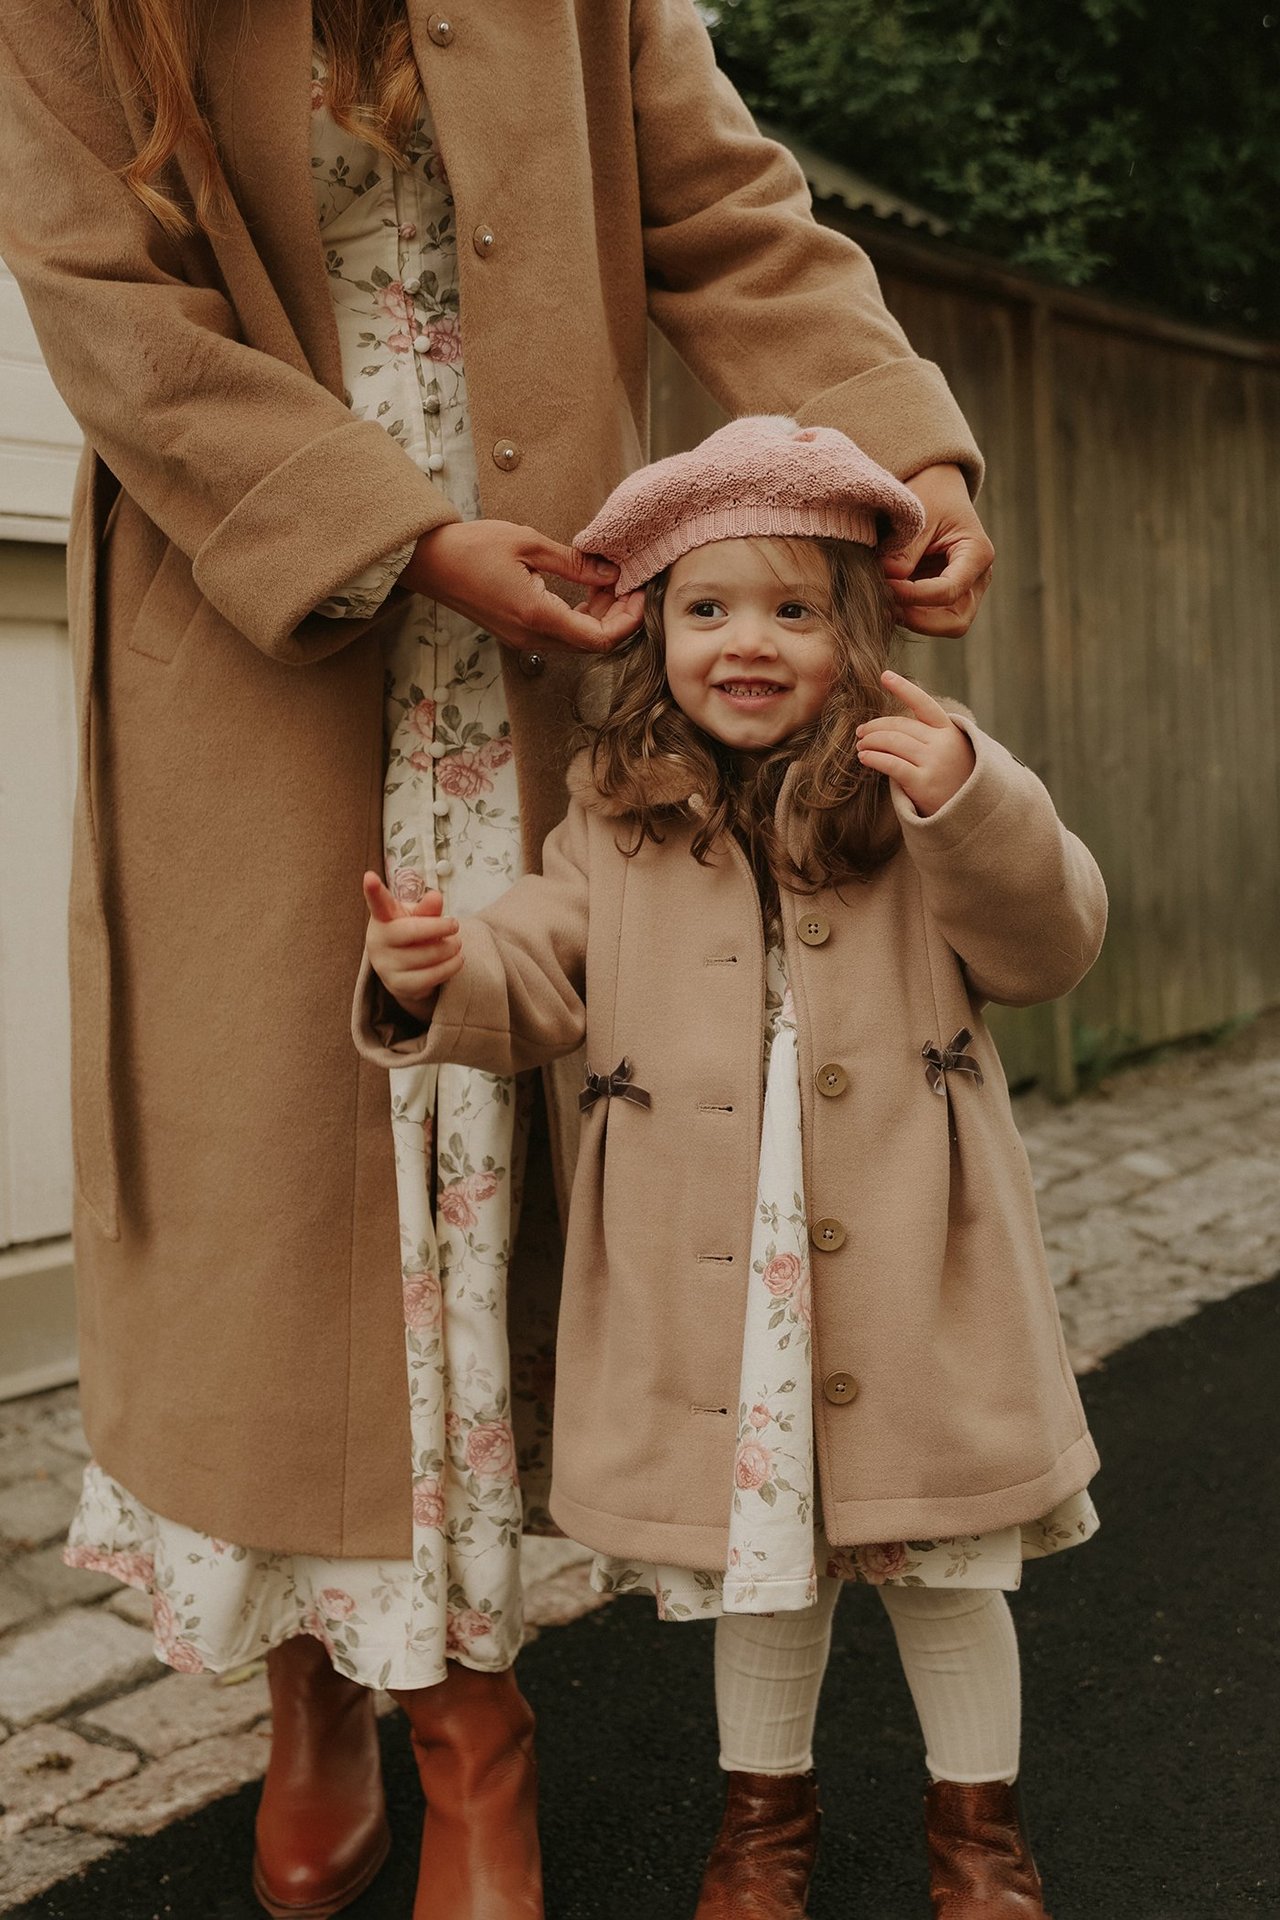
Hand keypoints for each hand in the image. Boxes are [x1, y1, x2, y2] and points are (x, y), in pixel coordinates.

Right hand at [363, 873, 463, 1021]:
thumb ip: (427, 908)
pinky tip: (457, 959)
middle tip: (455, 925)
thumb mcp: (418, 917)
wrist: (406, 971)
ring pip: (426, 955)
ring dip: (450, 948)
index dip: (373, 890)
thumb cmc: (412, 935)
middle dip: (440, 927)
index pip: (377, 902)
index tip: (369, 877)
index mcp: (382, 917)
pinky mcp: (398, 986)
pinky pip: (431, 977)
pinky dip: (451, 966)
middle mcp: (378, 941)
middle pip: (412, 931)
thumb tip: (436, 897)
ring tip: (456, 944)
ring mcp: (385, 966)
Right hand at [400, 521, 645, 654]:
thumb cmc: (473, 548)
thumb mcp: (529, 544)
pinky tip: (585, 591)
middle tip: (627, 584)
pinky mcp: (518, 634)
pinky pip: (561, 635)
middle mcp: (532, 637)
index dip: (627, 620)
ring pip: (578, 642)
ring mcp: (524, 639)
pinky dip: (580, 618)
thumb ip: (574, 562)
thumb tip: (611, 572)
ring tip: (607, 583)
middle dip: (618, 617)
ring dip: (600, 618)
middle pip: (593, 644)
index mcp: (538, 616)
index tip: (637, 592)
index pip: (600, 638)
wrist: (431, 562)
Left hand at [855, 671, 975, 816]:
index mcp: (950, 731)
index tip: (885, 675)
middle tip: (860, 732)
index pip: (924, 704)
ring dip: (871, 742)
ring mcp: (934, 762)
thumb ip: (930, 737)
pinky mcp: (923, 783)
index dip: (903, 688)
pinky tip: (863, 758)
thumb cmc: (955, 781)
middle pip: (900, 726)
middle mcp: (943, 743)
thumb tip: (891, 728)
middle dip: (875, 727)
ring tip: (861, 747)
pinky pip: (891, 764)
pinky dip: (873, 758)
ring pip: (892, 742)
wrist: (972, 814)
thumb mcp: (952, 752)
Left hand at [882, 464, 994, 637]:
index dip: (913, 596)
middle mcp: (978, 578)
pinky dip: (908, 614)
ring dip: (912, 620)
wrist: (937, 488)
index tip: (884, 584)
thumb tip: (888, 581)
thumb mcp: (918, 513)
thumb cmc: (931, 495)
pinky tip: (887, 599)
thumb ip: (905, 549)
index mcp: (977, 554)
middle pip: (956, 621)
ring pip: (944, 625)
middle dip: (918, 620)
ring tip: (883, 601)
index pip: (948, 591)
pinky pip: (931, 617)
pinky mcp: (948, 596)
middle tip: (886, 605)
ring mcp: (965, 590)